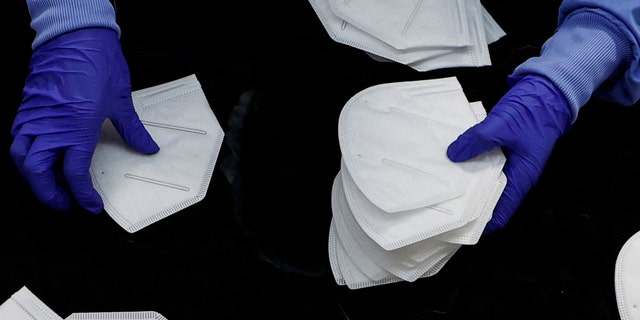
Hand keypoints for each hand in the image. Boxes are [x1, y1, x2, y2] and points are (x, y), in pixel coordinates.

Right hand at [10, 27, 158, 213]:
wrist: (75, 36)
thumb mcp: (121, 102)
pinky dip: (26, 154)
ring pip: (20, 158)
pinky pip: (18, 138)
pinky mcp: (26, 108)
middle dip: (50, 194)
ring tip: (52, 182)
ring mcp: (34, 117)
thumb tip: (147, 147)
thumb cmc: (98, 64)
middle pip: (37, 173)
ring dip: (34, 176)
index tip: (92, 205)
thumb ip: (133, 131)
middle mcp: (50, 126)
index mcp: (76, 128)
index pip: (75, 174)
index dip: (84, 196)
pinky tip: (42, 155)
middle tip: (66, 201)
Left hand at [447, 75, 571, 232]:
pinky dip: (471, 164)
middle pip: (489, 199)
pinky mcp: (503, 152)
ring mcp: (510, 164)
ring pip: (485, 181)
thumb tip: (453, 154)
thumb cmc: (532, 112)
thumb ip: (476, 141)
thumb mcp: (501, 126)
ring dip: (468, 182)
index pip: (500, 213)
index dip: (480, 222)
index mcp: (521, 178)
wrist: (547, 92)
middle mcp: (516, 176)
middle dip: (468, 202)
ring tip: (444, 183)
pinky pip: (485, 165)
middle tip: (443, 203)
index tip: (457, 223)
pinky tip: (455, 160)